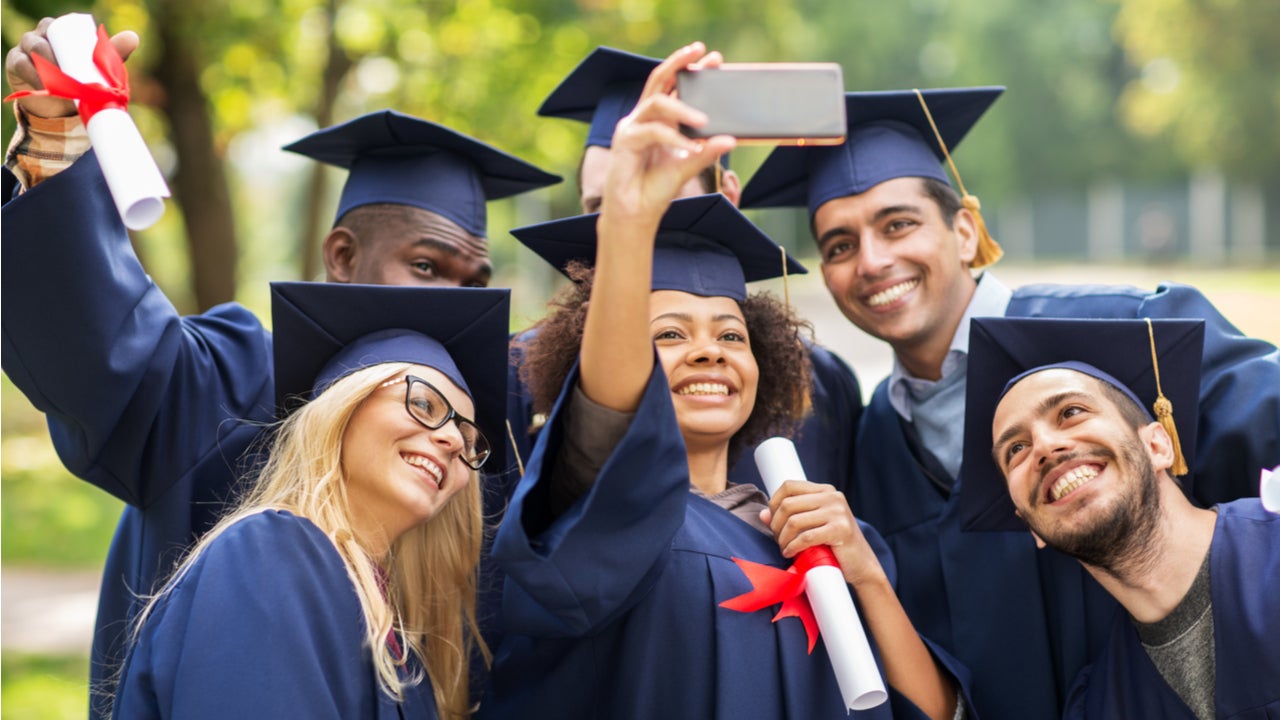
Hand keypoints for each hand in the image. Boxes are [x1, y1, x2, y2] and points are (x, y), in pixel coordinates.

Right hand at [5, 17, 138, 118]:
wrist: (60, 109)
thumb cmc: (80, 81)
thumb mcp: (98, 68)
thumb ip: (113, 52)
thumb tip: (134, 36)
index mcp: (60, 32)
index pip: (62, 26)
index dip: (70, 36)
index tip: (84, 54)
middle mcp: (41, 35)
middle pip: (47, 34)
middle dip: (60, 51)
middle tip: (76, 70)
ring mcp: (26, 48)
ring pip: (35, 47)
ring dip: (50, 63)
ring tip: (64, 79)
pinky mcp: (15, 63)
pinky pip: (22, 64)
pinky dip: (35, 75)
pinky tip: (46, 85)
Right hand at [599, 42, 735, 225]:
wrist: (637, 214)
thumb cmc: (657, 188)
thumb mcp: (689, 165)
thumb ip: (707, 151)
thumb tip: (731, 139)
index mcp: (657, 120)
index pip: (673, 86)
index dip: (690, 69)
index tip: (713, 58)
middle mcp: (642, 118)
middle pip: (659, 80)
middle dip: (679, 63)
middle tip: (701, 51)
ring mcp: (631, 127)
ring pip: (657, 103)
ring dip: (682, 108)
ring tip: (705, 120)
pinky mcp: (625, 141)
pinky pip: (653, 132)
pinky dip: (674, 138)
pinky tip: (690, 147)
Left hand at [761, 480, 887, 588]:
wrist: (862, 565)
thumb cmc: (834, 545)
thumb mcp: (812, 526)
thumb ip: (790, 517)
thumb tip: (763, 514)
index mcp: (825, 491)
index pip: (789, 486)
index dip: (774, 502)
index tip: (773, 521)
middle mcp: (832, 497)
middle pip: (788, 504)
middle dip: (776, 525)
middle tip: (778, 540)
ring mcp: (838, 512)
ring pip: (794, 521)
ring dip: (783, 538)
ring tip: (784, 548)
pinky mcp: (840, 530)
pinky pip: (806, 537)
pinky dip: (793, 547)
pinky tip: (790, 553)